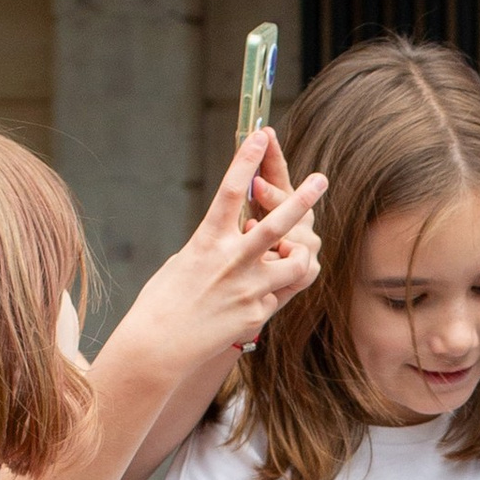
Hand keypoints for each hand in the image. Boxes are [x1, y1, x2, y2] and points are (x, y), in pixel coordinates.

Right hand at [138, 130, 326, 365]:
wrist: (159, 345)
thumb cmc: (165, 299)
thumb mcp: (187, 260)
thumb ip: (218, 244)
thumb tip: (238, 234)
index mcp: (207, 240)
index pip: (230, 191)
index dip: (246, 160)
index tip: (259, 135)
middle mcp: (231, 260)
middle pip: (276, 224)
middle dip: (301, 198)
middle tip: (321, 179)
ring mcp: (248, 288)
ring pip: (296, 264)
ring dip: (299, 256)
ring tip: (293, 254)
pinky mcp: (257, 313)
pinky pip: (281, 295)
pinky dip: (275, 291)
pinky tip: (258, 297)